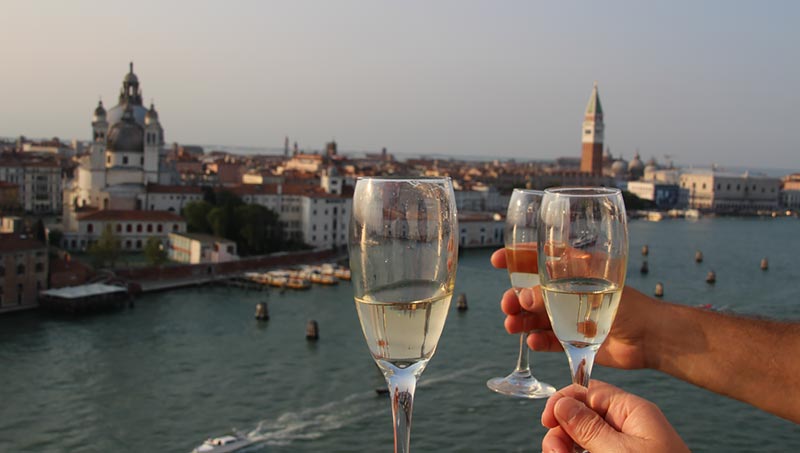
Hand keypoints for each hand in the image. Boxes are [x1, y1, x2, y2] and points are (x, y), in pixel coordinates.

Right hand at [491, 248, 653, 369]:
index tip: (496, 261)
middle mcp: (568, 292)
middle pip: (531, 292)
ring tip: (512, 326)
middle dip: (514, 297)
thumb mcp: (586, 291)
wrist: (650, 337)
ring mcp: (570, 316)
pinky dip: (538, 341)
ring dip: (521, 320)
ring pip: (536, 317)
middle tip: (507, 305)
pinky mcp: (574, 339)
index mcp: (573, 270)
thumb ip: (553, 294)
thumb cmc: (628, 303)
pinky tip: (532, 342)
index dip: (515, 257)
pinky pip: (549, 340)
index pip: (539, 258)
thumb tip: (521, 297)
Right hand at [541, 380, 688, 452]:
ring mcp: (626, 447)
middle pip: (582, 416)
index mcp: (633, 412)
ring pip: (583, 439)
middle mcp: (629, 426)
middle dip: (563, 432)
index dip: (564, 401)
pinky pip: (593, 452)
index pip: (590, 391)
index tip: (547, 421)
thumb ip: (589, 427)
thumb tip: (562, 402)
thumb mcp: (619, 452)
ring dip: (567, 448)